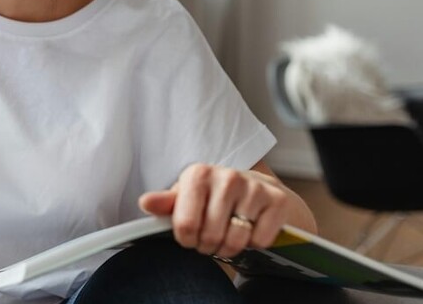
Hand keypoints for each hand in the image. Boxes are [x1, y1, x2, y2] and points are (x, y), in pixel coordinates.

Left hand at [137, 163, 291, 258]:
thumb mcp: (186, 197)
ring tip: (227, 236)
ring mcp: (254, 187)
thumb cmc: (214, 197)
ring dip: (230, 248)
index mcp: (198, 174)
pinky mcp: (277, 200)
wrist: (258, 191)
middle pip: (210, 236)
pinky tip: (250, 229)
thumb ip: (165, 203)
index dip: (186, 239)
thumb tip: (145, 202)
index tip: (190, 236)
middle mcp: (227, 177)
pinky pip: (260, 240)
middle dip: (208, 245)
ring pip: (235, 240)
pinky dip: (254, 243)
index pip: (185, 225)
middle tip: (210, 239)